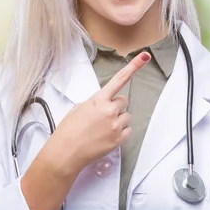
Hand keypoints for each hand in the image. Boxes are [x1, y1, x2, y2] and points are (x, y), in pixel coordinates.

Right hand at [46, 51, 150, 174]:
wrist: (65, 153)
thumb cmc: (68, 131)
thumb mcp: (79, 108)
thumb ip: (96, 102)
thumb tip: (105, 103)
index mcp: (98, 99)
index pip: (119, 79)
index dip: (134, 66)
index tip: (145, 56)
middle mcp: (109, 110)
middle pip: (123, 101)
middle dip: (115, 106)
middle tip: (101, 117)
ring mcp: (115, 125)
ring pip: (126, 116)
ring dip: (117, 120)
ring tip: (101, 129)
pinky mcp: (119, 139)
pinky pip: (128, 130)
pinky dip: (120, 132)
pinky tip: (106, 136)